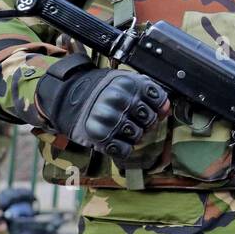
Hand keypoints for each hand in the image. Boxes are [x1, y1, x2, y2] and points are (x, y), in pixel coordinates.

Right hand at [40, 66, 169, 157]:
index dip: (157, 106)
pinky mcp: (98, 136)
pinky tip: (114, 138)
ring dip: (133, 135)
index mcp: (128, 83)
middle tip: (131, 118)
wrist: (67, 98)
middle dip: (145, 122)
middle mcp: (118, 99)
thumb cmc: (102, 91)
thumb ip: (149, 93)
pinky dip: (122, 147)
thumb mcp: (125, 83)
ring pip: (139, 136)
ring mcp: (108, 118)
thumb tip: (166, 108)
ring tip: (120, 126)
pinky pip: (124, 150)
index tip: (147, 106)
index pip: (159, 100)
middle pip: (150, 120)